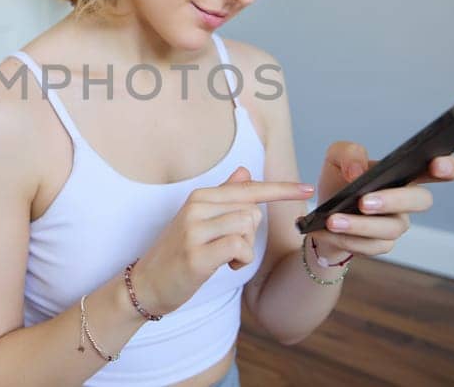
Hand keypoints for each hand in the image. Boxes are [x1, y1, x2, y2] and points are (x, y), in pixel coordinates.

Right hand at [131, 166, 313, 315]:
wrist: (146, 284)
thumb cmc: (177, 253)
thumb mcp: (199, 220)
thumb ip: (224, 196)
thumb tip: (245, 171)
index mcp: (200, 196)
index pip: (248, 188)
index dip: (281, 189)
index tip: (307, 188)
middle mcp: (196, 206)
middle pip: (252, 211)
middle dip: (250, 234)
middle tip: (228, 248)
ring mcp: (194, 230)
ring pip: (247, 227)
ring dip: (244, 249)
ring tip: (223, 257)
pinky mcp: (197, 254)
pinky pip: (240, 247)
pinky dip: (240, 260)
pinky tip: (225, 265)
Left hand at [308, 141, 453, 261]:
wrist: (320, 217)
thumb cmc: (338, 183)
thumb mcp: (337, 158)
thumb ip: (349, 154)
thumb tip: (357, 171)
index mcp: (404, 173)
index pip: (439, 169)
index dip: (447, 167)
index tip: (438, 165)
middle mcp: (407, 200)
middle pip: (421, 201)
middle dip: (395, 200)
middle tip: (363, 202)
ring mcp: (397, 224)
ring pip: (392, 228)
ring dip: (360, 225)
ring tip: (333, 221)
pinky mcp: (382, 245)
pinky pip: (372, 246)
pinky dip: (347, 238)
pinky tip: (328, 232)